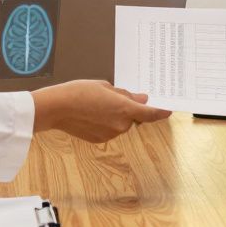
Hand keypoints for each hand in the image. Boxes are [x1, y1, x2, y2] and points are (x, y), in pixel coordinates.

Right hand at [31, 80, 171, 142]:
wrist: (57, 108)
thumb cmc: (79, 92)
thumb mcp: (105, 86)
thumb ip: (126, 95)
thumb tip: (140, 99)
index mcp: (125, 109)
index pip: (150, 114)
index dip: (161, 112)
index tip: (168, 110)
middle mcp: (121, 125)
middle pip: (133, 117)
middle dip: (128, 109)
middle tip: (113, 97)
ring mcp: (111, 134)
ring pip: (121, 124)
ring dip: (116, 116)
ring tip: (96, 105)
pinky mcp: (100, 140)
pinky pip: (110, 130)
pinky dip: (105, 123)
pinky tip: (91, 115)